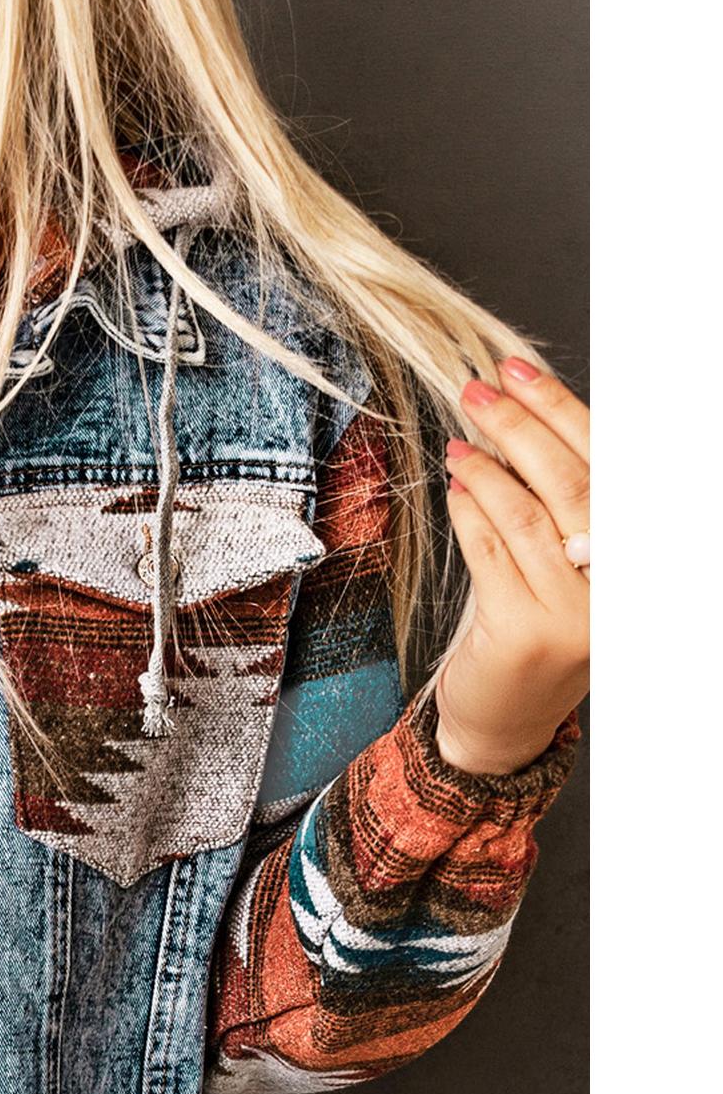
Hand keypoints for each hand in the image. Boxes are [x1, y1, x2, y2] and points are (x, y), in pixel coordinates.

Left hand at [435, 358, 589, 775]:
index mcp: (638, 558)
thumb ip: (561, 504)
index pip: (609, 466)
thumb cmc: (536, 631)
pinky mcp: (526, 632)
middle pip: (573, 482)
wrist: (506, 722)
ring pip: (530, 515)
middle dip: (522, 425)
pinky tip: (456, 488)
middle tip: (477, 390)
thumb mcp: (567, 567)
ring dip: (490, 467)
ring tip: (462, 438)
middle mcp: (619, 584)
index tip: (520, 371)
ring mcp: (576, 612)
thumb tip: (527, 420)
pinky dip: (472, 512)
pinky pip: (493, 553)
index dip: (564, 410)